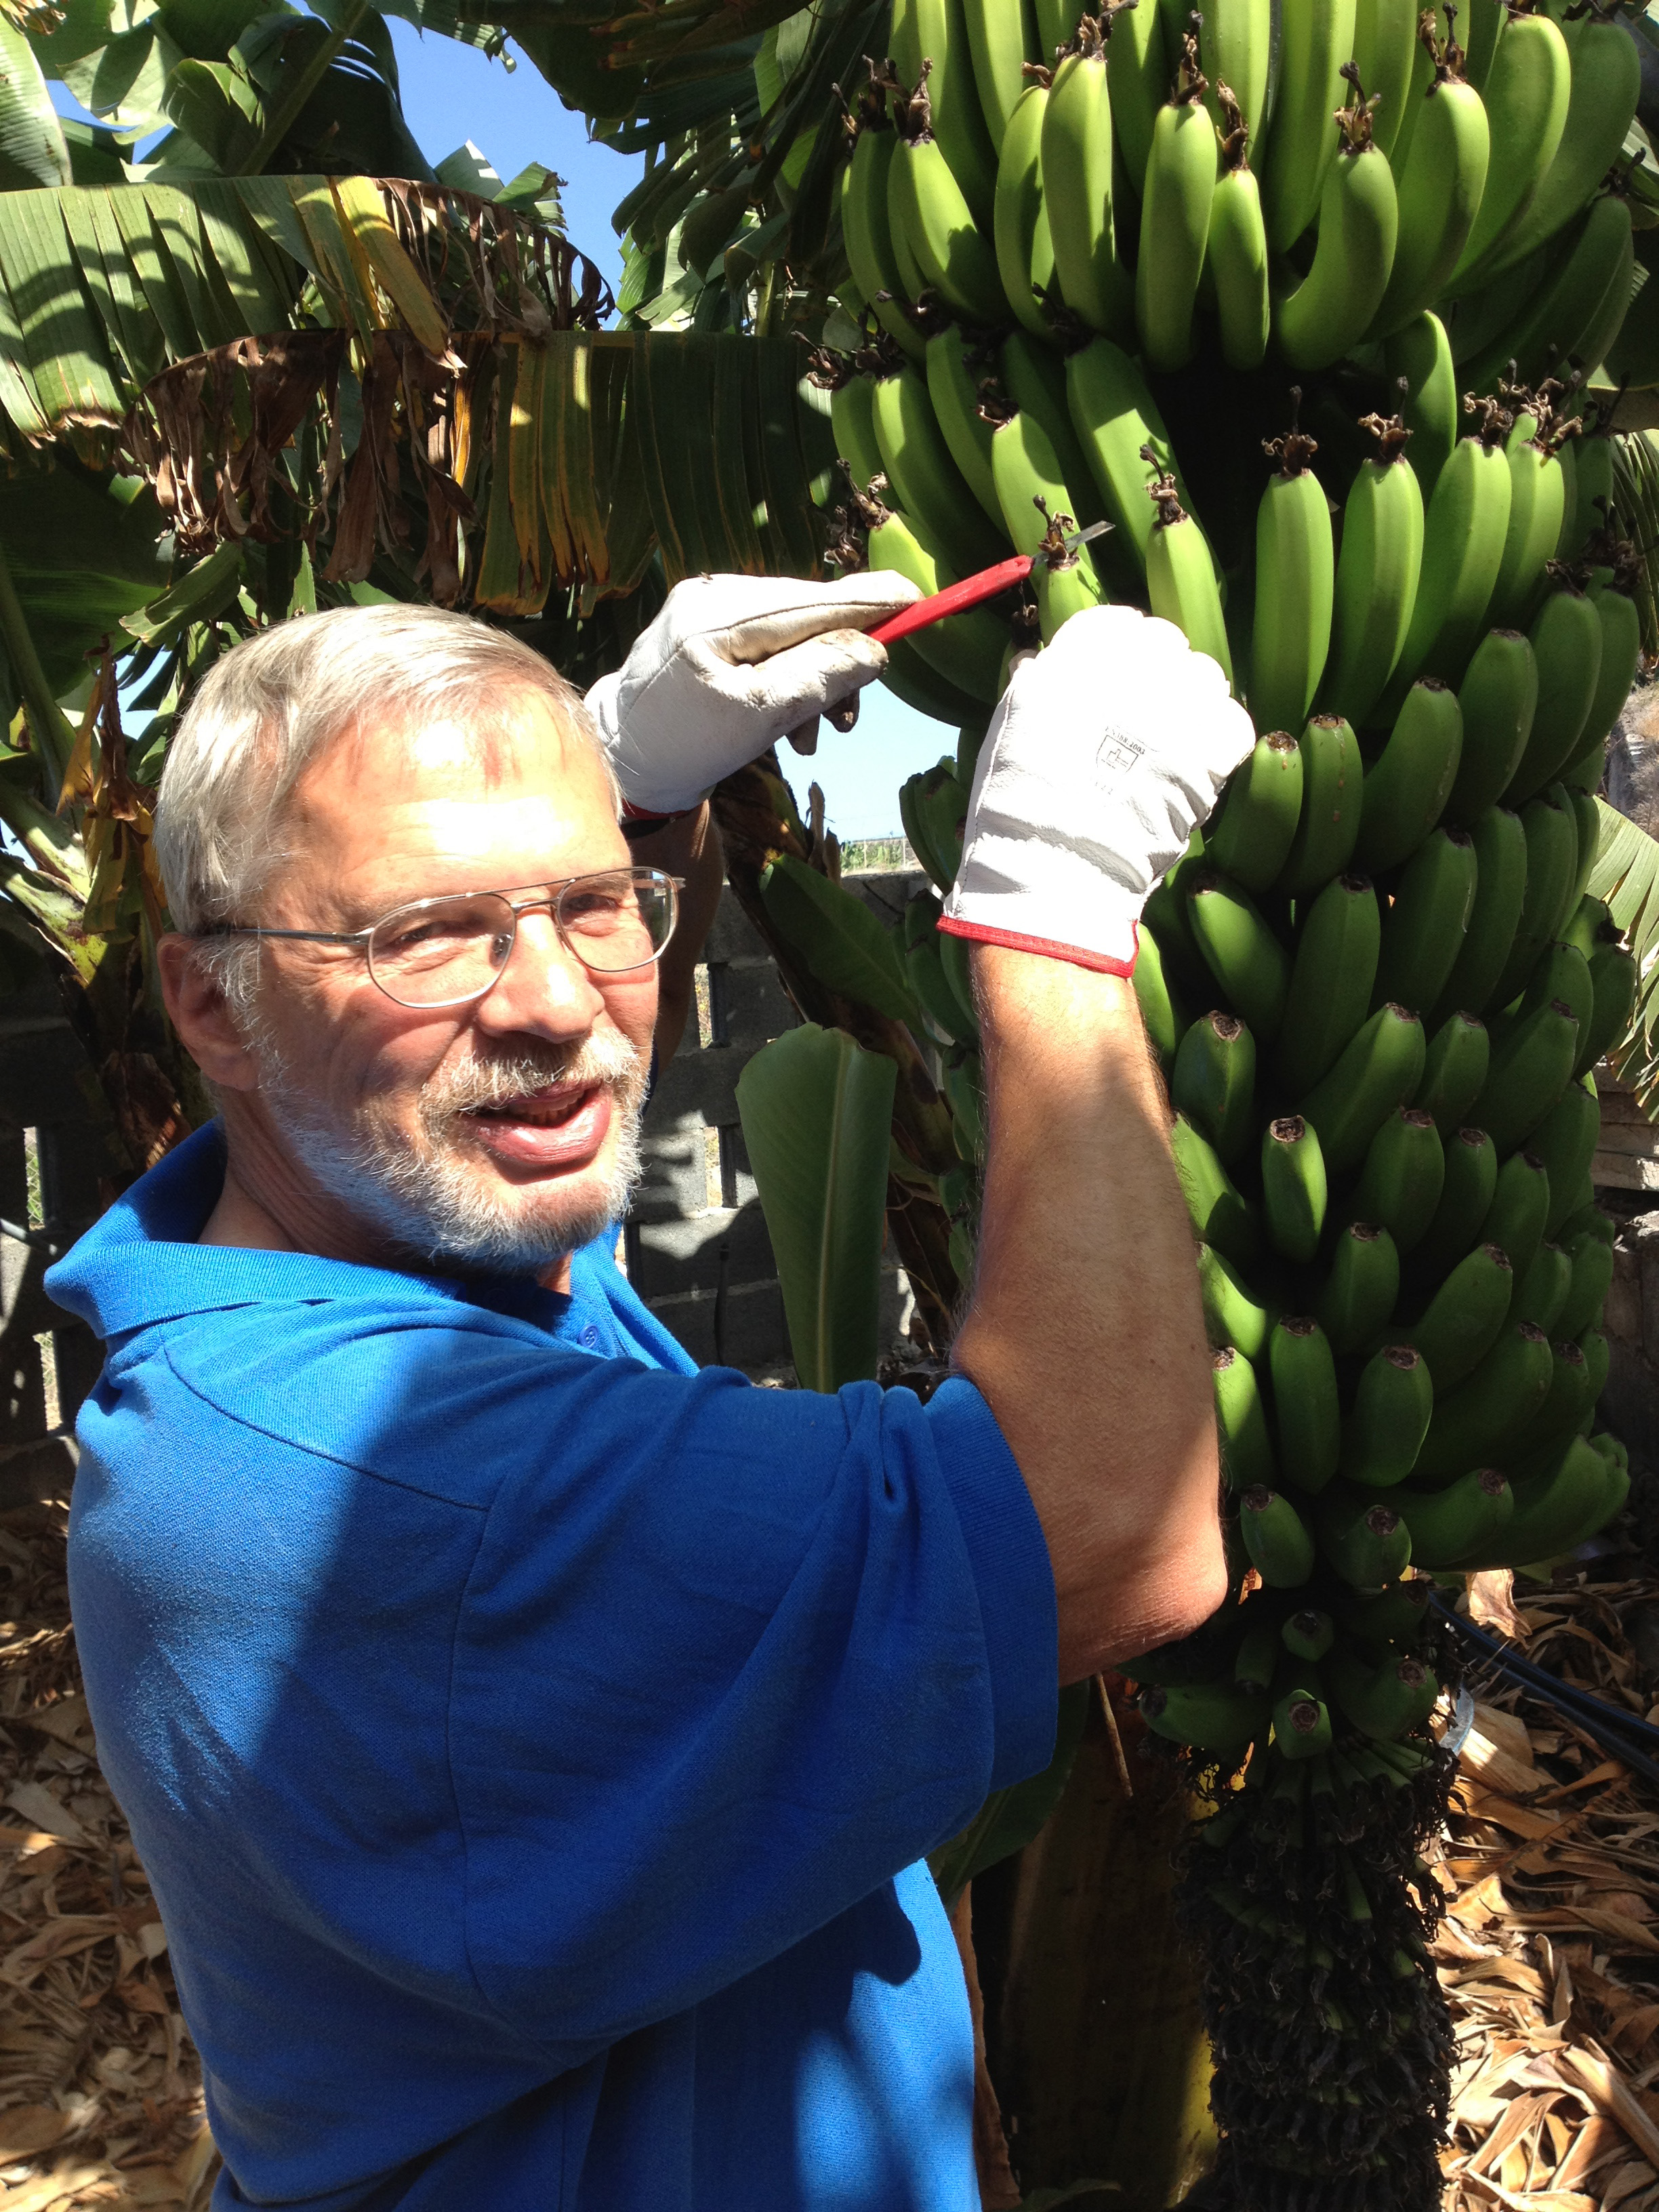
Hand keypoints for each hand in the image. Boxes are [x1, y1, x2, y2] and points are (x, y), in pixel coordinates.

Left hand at [586, 572, 922, 816]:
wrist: (627, 759)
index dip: (870, 603)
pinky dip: (788, 678)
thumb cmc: (687, 745)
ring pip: (794, 631)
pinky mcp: (710, 622)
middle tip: (847, 723)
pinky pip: (771, 641)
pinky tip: (785, 720)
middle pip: (809, 614)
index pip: (815, 600)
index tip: (916, 598)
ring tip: (809, 737)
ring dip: (815, 681)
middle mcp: (714, 594)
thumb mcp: (757, 719)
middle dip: (839, 663)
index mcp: (720, 614)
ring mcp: (709, 605)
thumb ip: (817, 678)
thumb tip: (874, 648)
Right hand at [941, 606, 1254, 974]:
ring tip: (1172, 736)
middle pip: (1165, 644)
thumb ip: (1034, 682)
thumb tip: (1037, 662)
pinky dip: (1220, 736)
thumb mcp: (1008, 725)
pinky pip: (1233, 723)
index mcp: (1078, 656)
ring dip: (1192, 700)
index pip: (1117, 622)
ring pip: (1205, 677)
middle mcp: (1134, 668)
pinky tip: (1199, 758)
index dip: (1119, 647)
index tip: (1118, 671)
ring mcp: (1178, 707)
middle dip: (1157, 671)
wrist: (1054, 865)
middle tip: (1144, 709)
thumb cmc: (1018, 802)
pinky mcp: (1210, 751)